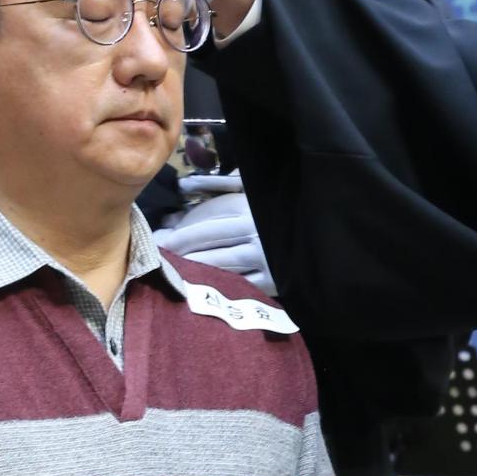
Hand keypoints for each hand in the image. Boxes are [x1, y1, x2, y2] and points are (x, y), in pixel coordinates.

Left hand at [167, 174, 274, 292]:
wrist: (320, 230)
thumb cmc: (279, 206)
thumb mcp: (253, 187)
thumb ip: (221, 185)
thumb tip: (184, 186)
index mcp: (249, 207)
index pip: (207, 221)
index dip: (180, 231)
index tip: (160, 237)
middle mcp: (255, 230)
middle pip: (209, 242)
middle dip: (180, 250)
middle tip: (156, 257)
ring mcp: (265, 257)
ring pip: (220, 265)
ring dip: (194, 269)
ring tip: (173, 273)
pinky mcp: (274, 280)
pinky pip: (240, 285)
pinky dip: (219, 287)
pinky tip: (202, 289)